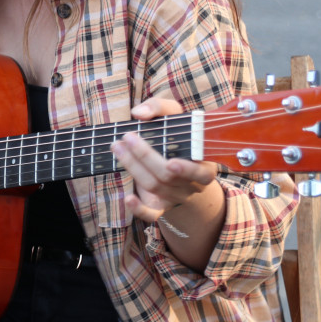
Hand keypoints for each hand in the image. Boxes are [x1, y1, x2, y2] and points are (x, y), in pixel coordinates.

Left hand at [111, 96, 218, 223]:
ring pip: (156, 187)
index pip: (201, 172)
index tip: (171, 162)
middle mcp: (192, 183)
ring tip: (117, 148)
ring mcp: (177, 196)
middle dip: (144, 156)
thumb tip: (138, 113)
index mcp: (204, 163)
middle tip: (125, 138)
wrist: (180, 160)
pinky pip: (152, 214)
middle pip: (168, 176)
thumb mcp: (174, 115)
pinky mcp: (161, 205)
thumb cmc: (177, 133)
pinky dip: (139, 209)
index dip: (187, 170)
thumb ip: (158, 107)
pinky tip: (127, 198)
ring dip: (133, 168)